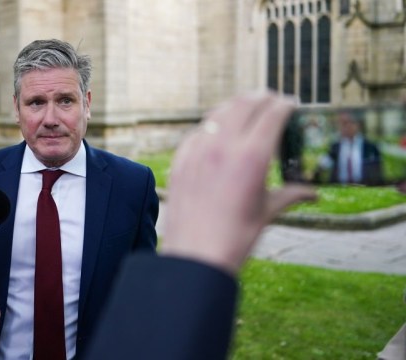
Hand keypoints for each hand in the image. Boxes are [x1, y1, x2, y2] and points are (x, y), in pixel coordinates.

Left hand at [161, 92, 316, 274]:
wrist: (195, 256)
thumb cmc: (236, 238)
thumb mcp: (267, 212)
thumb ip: (291, 194)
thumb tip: (314, 193)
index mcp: (251, 157)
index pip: (272, 114)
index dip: (285, 104)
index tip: (291, 103)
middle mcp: (223, 147)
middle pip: (245, 104)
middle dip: (261, 97)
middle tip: (271, 98)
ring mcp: (198, 151)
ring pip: (219, 113)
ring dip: (236, 106)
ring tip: (246, 107)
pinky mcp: (180, 159)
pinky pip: (198, 131)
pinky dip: (212, 125)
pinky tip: (218, 130)